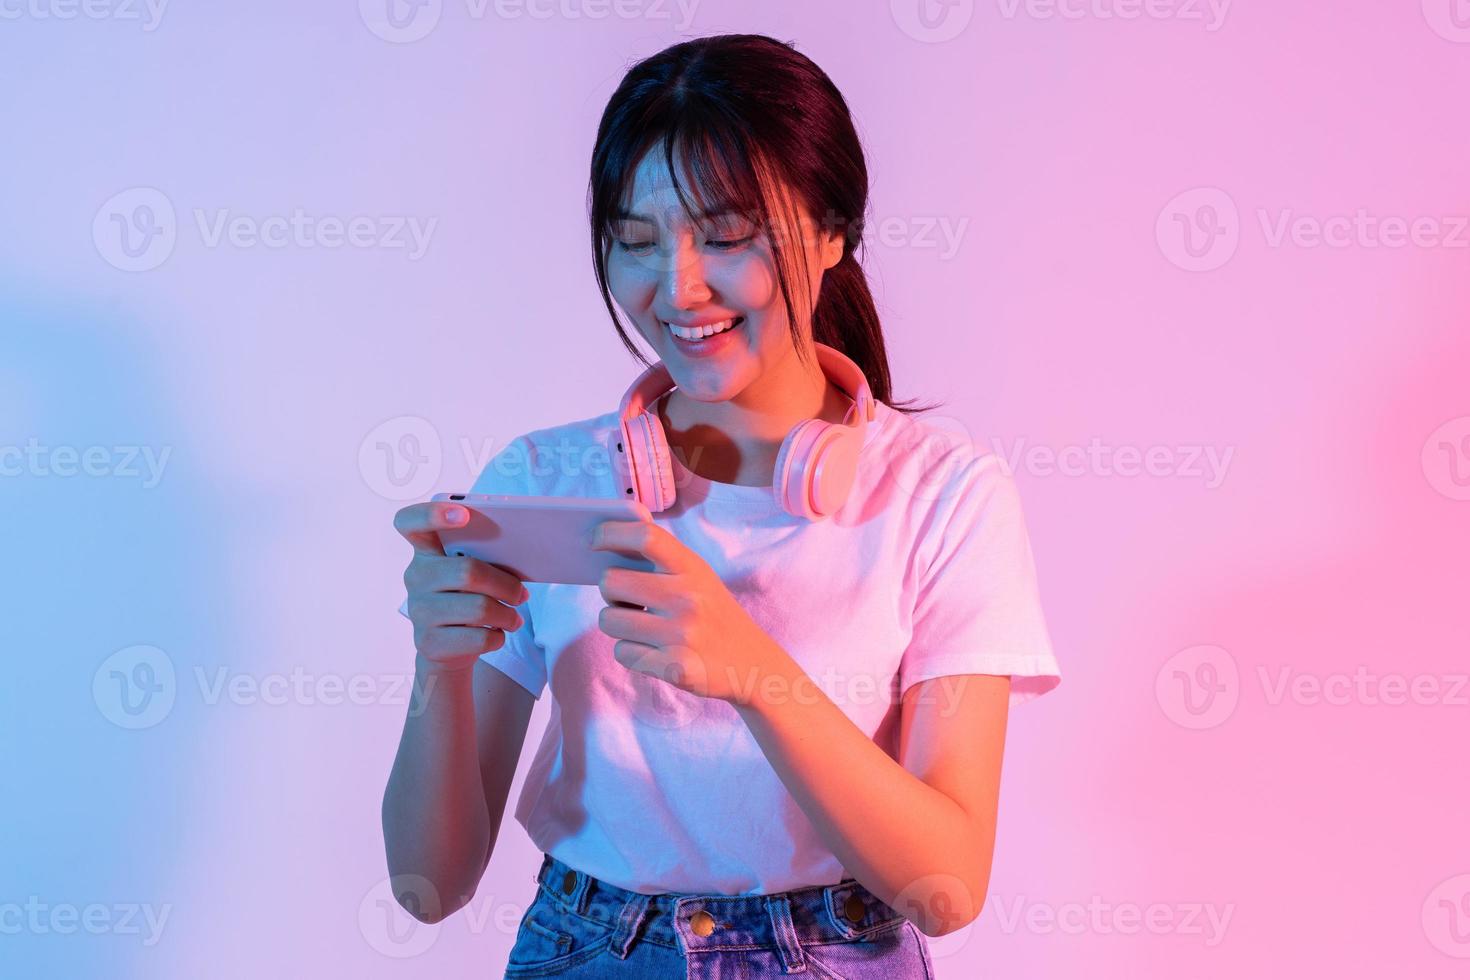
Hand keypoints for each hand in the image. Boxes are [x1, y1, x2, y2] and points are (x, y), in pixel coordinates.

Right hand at [393, 501, 528, 671]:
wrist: (448, 650)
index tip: (464, 514)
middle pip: (467, 571)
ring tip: (514, 617)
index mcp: (425, 551)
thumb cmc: (468, 600)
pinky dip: (498, 636)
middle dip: (505, 585)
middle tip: (521, 595)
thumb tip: (519, 556)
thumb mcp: (472, 576)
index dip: (432, 514)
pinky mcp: (428, 642)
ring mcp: (418, 611)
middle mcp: (415, 577)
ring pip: (479, 608)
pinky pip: (479, 637)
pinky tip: (496, 634)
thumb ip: (483, 558)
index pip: (411, 522)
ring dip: (507, 614)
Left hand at [589, 519, 782, 705]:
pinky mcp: (675, 667)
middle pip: (611, 582)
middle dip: (610, 593)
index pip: (645, 536)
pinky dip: (630, 653)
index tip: (594, 540)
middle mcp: (687, 597)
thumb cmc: (713, 615)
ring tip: (643, 628)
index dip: (611, 533)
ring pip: (609, 621)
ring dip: (618, 626)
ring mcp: (682, 634)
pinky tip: (654, 652)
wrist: (753, 665)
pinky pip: (622, 653)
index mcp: (692, 568)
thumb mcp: (699, 578)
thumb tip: (607, 537)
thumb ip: (662, 558)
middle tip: (627, 601)